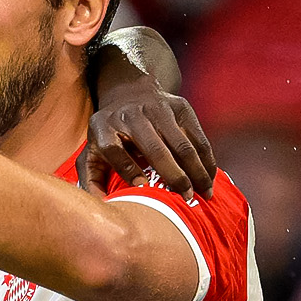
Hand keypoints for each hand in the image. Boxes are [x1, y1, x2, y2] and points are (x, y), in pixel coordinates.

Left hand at [78, 85, 215, 198]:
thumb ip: (90, 180)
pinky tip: (209, 177)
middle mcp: (130, 116)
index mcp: (104, 129)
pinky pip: (198, 137)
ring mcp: (157, 109)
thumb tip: (102, 208)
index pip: (113, 150)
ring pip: (182, 145)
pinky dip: (206, 159)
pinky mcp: (180, 107)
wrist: (129, 92)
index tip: (143, 188)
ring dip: (197, 171)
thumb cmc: (109, 133)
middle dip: (174, 177)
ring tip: (205, 193)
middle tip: (187, 199)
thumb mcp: (91, 151)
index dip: (127, 170)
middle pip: (154, 149)